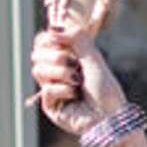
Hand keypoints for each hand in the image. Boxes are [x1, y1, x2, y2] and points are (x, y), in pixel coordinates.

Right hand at [30, 0, 125, 136]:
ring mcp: (51, 89)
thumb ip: (77, 39)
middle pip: (37, 54)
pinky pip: (47, 90)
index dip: (49, 38)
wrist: (110, 117)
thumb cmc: (106, 90)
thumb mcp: (94, 58)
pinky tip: (74, 96)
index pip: (44, 42)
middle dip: (56, 56)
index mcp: (67, 58)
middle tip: (73, 64)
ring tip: (76, 81)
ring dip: (60, 72)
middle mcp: (57, 72)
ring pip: (38, 70)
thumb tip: (53, 29)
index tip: (62, 41)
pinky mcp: (50, 106)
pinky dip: (63, 89)